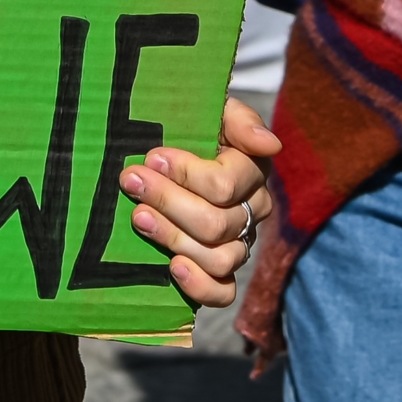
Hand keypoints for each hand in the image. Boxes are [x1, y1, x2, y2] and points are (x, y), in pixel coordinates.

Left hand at [120, 96, 280, 307]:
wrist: (172, 150)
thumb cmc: (195, 126)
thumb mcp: (216, 109)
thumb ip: (241, 120)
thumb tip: (270, 145)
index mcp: (252, 172)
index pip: (224, 185)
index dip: (185, 174)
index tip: (151, 158)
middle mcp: (250, 212)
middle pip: (215, 223)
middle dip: (167, 201)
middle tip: (131, 182)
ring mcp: (238, 245)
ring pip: (217, 257)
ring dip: (172, 238)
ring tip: (139, 218)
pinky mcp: (220, 272)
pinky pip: (223, 292)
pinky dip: (199, 286)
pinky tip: (172, 268)